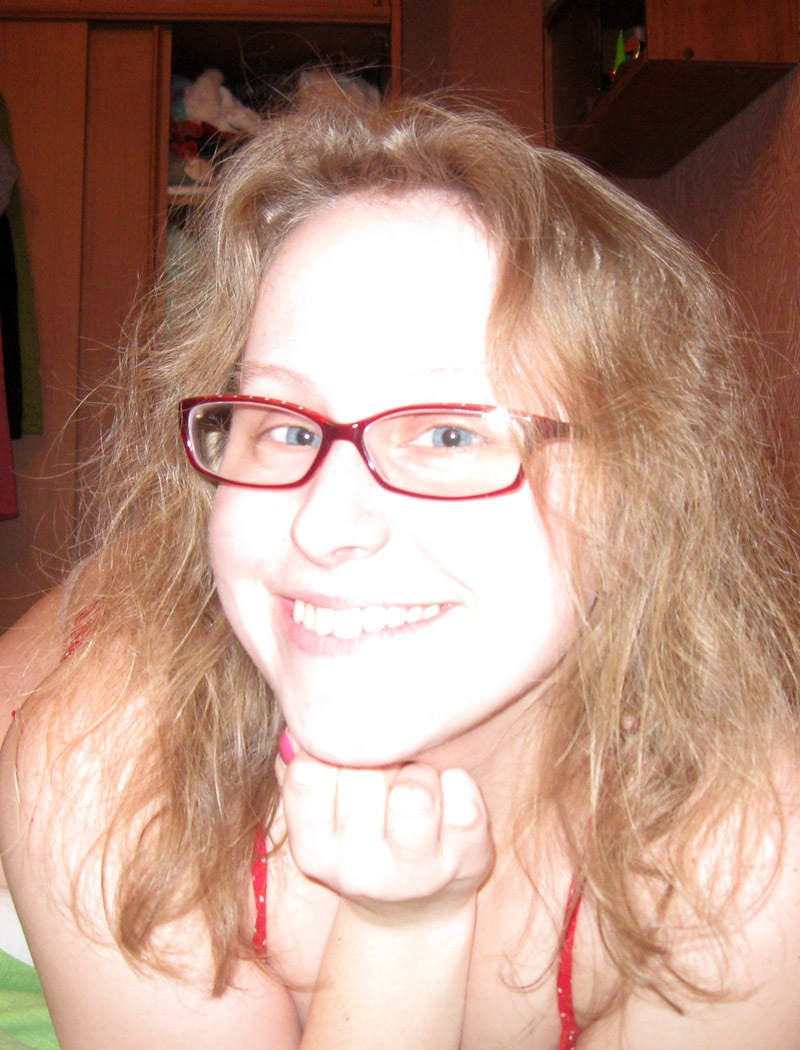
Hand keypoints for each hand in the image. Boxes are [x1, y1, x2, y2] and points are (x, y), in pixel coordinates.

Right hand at [277, 741, 492, 915]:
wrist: (414, 910)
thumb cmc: (364, 835)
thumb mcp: (324, 815)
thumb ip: (309, 768)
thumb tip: (298, 732)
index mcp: (313, 851)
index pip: (309, 773)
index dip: (333, 752)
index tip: (347, 761)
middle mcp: (358, 870)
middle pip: (364, 774)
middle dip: (380, 760)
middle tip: (387, 775)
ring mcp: (413, 873)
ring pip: (413, 793)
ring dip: (419, 774)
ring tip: (419, 787)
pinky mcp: (464, 864)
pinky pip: (464, 807)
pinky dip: (460, 786)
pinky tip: (451, 795)